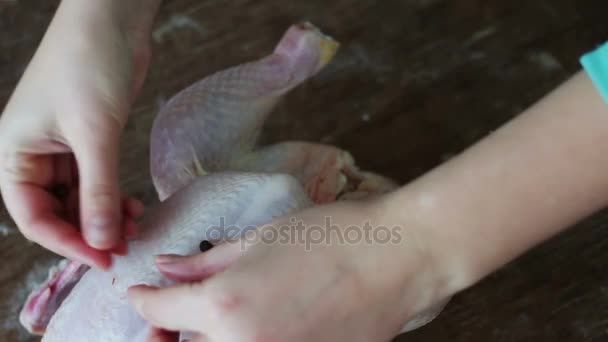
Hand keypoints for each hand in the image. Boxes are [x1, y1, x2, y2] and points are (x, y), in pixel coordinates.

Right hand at [0, 0, 159, 268]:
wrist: (112, 21)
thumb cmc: (89, 65)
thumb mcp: (95, 134)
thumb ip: (99, 191)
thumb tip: (104, 240)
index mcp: (13, 153)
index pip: (33, 216)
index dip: (67, 243)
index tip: (103, 258)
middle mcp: (32, 155)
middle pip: (56, 212)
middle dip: (89, 232)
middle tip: (125, 247)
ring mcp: (60, 149)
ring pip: (79, 200)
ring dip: (105, 217)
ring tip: (136, 227)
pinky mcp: (87, 142)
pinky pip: (96, 182)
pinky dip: (113, 198)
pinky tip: (134, 208)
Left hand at [128, 199, 451, 341]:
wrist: (398, 259)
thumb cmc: (331, 236)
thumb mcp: (261, 238)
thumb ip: (206, 262)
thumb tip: (166, 268)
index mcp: (225, 305)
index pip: (158, 312)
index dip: (142, 301)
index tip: (140, 295)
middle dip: (165, 333)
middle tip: (169, 320)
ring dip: (209, 341)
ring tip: (220, 320)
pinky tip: (258, 328)